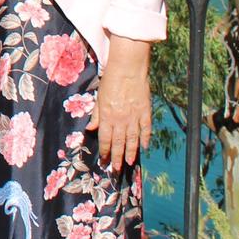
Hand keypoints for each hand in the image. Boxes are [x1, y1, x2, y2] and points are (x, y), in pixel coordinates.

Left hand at [87, 40, 152, 170]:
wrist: (128, 69)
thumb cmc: (110, 81)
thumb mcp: (99, 97)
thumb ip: (96, 114)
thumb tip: (92, 129)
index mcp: (107, 116)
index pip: (105, 139)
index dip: (104, 151)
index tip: (104, 161)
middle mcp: (120, 120)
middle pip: (118, 143)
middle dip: (117, 157)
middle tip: (116, 169)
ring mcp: (134, 117)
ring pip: (133, 140)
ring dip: (131, 153)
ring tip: (130, 163)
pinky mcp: (145, 112)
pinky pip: (146, 129)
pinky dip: (145, 139)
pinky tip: (144, 147)